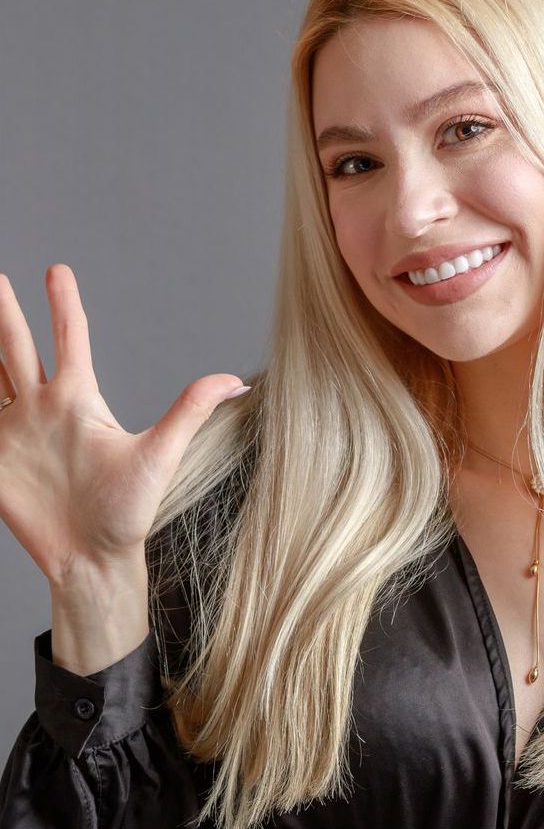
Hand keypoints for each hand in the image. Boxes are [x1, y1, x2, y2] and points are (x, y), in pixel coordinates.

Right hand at [0, 263, 248, 584]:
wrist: (93, 559)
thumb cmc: (128, 512)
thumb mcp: (160, 455)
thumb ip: (190, 411)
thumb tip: (236, 380)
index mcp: (80, 400)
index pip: (70, 339)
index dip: (63, 304)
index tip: (58, 269)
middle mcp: (43, 408)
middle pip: (15, 346)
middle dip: (2, 311)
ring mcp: (14, 432)